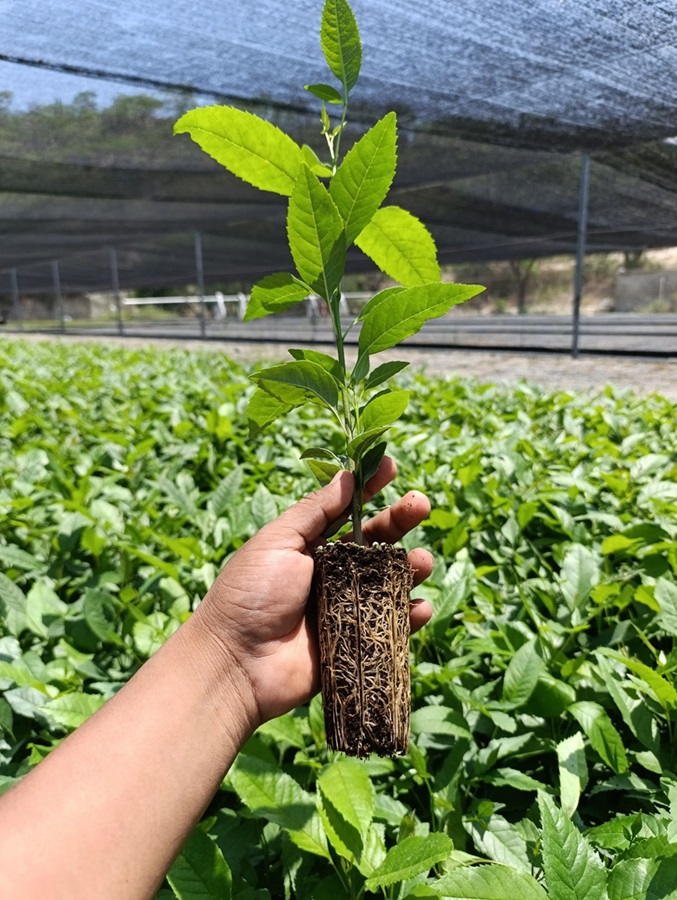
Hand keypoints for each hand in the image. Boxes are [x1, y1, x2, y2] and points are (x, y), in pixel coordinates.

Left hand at [194, 458, 432, 726]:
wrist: (237, 663)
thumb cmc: (251, 594)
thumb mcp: (279, 541)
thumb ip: (315, 510)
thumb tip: (346, 475)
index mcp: (310, 545)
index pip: (347, 511)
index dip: (370, 488)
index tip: (392, 466)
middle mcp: (331, 573)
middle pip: (375, 542)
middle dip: (400, 522)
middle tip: (421, 505)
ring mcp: (346, 607)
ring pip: (389, 582)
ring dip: (411, 567)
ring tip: (422, 560)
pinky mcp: (356, 642)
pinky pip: (391, 627)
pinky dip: (410, 617)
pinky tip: (420, 608)